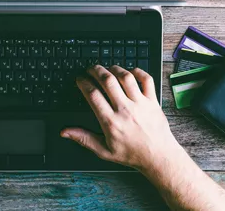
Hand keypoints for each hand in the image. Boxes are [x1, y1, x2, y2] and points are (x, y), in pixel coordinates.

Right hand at [61, 65, 180, 170]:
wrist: (158, 157)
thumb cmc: (132, 154)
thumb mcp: (103, 151)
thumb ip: (83, 139)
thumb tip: (65, 132)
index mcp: (111, 121)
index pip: (93, 95)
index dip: (83, 83)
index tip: (80, 79)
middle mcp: (125, 110)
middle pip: (108, 81)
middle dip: (96, 71)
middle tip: (91, 69)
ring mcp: (140, 104)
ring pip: (125, 77)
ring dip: (114, 69)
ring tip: (108, 68)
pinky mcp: (152, 101)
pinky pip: (146, 79)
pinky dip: (138, 72)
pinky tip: (130, 72)